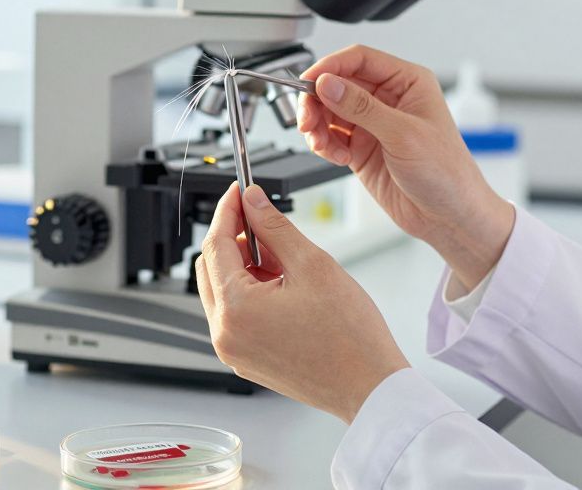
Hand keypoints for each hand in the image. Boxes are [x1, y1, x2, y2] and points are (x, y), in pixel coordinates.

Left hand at [195, 182, 409, 423]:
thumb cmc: (350, 336)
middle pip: (211, 267)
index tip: (239, 192)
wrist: (370, 388)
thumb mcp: (313, 265)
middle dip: (235, 239)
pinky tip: (283, 286)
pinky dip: (250, 292)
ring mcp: (233, 351)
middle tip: (266, 224)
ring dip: (244, 267)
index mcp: (236, 310)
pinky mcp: (246, 360)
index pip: (216, 245)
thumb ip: (275, 227)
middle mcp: (225, 334)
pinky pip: (234, 315)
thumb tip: (252, 200)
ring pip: (222, 291)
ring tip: (285, 262)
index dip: (227, 211)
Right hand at [297, 45, 514, 288]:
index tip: (307, 82)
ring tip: (321, 145)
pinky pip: (330, 136)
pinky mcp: (361, 147)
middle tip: (307, 121)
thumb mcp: (403, 135)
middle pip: (336, 84)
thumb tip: (327, 83)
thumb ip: (361, 107)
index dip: (329, 67)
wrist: (449, 217)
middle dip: (316, 101)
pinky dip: (324, 145)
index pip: (359, 59)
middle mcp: (388, 98)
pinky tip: (338, 158)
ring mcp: (372, 123)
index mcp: (407, 82)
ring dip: (317, 126)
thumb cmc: (446, 173)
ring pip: (328, 110)